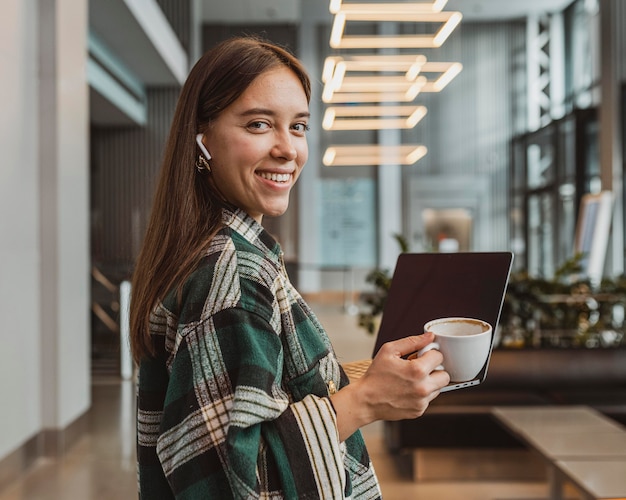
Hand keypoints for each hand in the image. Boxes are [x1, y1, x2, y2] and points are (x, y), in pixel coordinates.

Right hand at [331, 332, 449, 439]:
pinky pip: (429, 399)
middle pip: (445, 375)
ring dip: (429, 382)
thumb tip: (430, 337)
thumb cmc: (375, 375)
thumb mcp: (389, 351)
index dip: (429, 353)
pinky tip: (407, 390)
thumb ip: (412, 342)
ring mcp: (422, 402)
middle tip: (420, 368)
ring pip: (438, 388)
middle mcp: (423, 387)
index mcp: (417, 370)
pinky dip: (422, 393)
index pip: (439, 357)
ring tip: (411, 379)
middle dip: (435, 369)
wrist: (365, 400)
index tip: (420, 356)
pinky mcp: (419, 411)